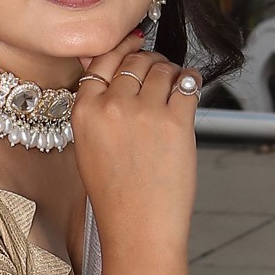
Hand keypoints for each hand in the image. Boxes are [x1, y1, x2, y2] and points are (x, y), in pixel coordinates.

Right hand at [72, 27, 199, 258]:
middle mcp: (112, 106)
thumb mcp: (89, 146)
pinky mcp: (177, 122)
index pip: (103, 60)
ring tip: (173, 87)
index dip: (121, 50)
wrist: (138, 228)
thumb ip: (97, 107)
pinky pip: (188, 83)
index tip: (133, 46)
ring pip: (162, 68)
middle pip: (134, 60)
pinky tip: (188, 90)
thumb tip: (116, 67)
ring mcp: (145, 112)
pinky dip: (191, 81)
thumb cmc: (115, 194)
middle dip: (148, 61)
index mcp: (84, 111)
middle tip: (157, 72)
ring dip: (171, 72)